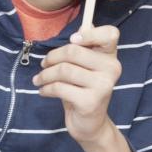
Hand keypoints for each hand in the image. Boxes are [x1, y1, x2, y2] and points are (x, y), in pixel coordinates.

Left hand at [34, 25, 127, 151]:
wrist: (91, 123)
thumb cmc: (84, 90)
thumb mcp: (87, 67)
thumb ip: (86, 47)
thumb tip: (82, 27)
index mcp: (110, 56)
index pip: (110, 34)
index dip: (90, 33)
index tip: (72, 40)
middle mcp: (111, 69)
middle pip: (74, 51)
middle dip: (52, 57)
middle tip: (44, 64)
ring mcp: (103, 86)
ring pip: (64, 70)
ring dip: (45, 75)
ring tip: (40, 80)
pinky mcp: (90, 101)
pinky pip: (59, 88)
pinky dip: (46, 88)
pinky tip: (44, 91)